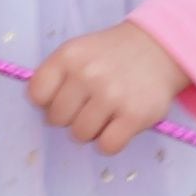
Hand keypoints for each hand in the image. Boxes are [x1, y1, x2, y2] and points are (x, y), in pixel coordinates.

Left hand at [28, 20, 191, 153]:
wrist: (158, 49)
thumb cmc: (110, 56)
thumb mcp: (77, 52)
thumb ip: (54, 76)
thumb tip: (40, 110)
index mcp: (68, 56)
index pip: (37, 95)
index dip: (46, 103)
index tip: (61, 99)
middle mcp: (88, 74)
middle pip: (57, 118)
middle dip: (68, 118)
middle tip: (85, 108)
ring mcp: (112, 95)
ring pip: (80, 134)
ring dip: (89, 131)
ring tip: (102, 117)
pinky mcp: (135, 116)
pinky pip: (107, 146)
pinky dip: (108, 144)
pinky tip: (116, 128)